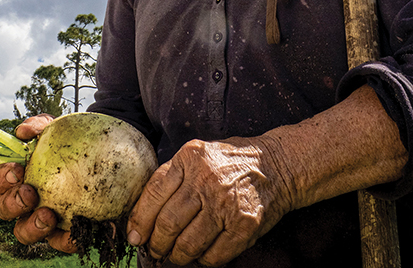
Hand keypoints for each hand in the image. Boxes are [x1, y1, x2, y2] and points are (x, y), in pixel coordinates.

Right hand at [0, 114, 76, 252]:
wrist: (98, 155)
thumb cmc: (66, 142)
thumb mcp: (55, 129)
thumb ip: (38, 126)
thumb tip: (23, 131)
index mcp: (12, 177)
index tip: (16, 170)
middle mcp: (19, 201)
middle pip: (2, 208)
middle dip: (12, 203)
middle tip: (29, 193)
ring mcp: (37, 219)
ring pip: (22, 232)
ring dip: (31, 226)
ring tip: (48, 215)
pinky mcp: (59, 233)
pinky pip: (57, 242)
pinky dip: (64, 240)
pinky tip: (74, 234)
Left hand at [126, 136, 294, 266]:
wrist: (278, 165)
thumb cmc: (231, 163)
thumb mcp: (199, 155)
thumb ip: (173, 176)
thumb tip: (141, 214)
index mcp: (191, 157)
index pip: (154, 193)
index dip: (139, 220)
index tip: (134, 235)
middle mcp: (207, 179)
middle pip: (168, 222)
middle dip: (156, 243)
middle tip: (154, 250)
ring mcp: (227, 203)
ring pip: (188, 244)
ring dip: (177, 256)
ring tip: (175, 255)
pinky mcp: (244, 225)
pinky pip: (213, 255)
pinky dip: (202, 260)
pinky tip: (201, 254)